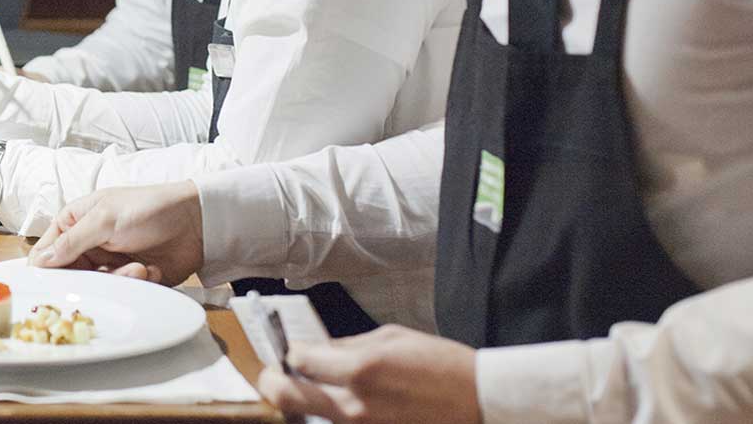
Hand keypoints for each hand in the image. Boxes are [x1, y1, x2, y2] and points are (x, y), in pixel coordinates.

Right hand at [27, 182, 203, 284]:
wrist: (196, 223)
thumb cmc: (149, 208)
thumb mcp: (105, 219)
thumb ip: (71, 241)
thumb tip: (40, 261)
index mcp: (76, 222)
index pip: (47, 251)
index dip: (46, 268)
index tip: (51, 284)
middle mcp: (88, 243)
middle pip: (69, 275)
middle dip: (89, 278)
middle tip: (105, 276)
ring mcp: (108, 261)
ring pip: (95, 286)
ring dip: (118, 279)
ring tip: (139, 268)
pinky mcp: (128, 278)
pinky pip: (118, 292)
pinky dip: (135, 283)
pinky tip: (150, 269)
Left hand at [258, 326, 478, 423]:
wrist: (481, 404)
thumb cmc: (442, 366)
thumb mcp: (393, 338)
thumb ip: (348, 345)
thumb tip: (319, 349)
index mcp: (360, 369)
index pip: (298, 361)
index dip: (288, 352)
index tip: (289, 350)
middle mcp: (355, 404)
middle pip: (287, 396)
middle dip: (272, 382)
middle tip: (271, 374)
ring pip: (311, 415)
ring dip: (304, 400)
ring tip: (312, 385)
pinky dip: (332, 411)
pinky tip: (344, 399)